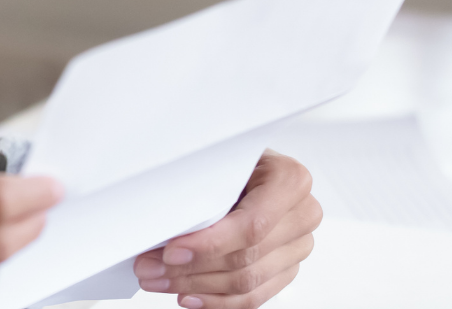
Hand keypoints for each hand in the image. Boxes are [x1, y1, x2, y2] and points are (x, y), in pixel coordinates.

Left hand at [132, 150, 321, 308]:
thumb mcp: (219, 157)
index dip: (209, 245)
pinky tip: (188, 296)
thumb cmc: (231, 157)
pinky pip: (254, 296)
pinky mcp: (286, 268)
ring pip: (247, 282)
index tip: (170, 252)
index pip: (251, 226)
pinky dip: (217, 300)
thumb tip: (162, 221)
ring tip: (158, 280)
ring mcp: (297, 245)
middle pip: (245, 258)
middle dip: (190, 269)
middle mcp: (302, 215)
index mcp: (291, 180)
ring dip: (196, 286)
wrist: (251, 164)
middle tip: (149, 268)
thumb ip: (203, 184)